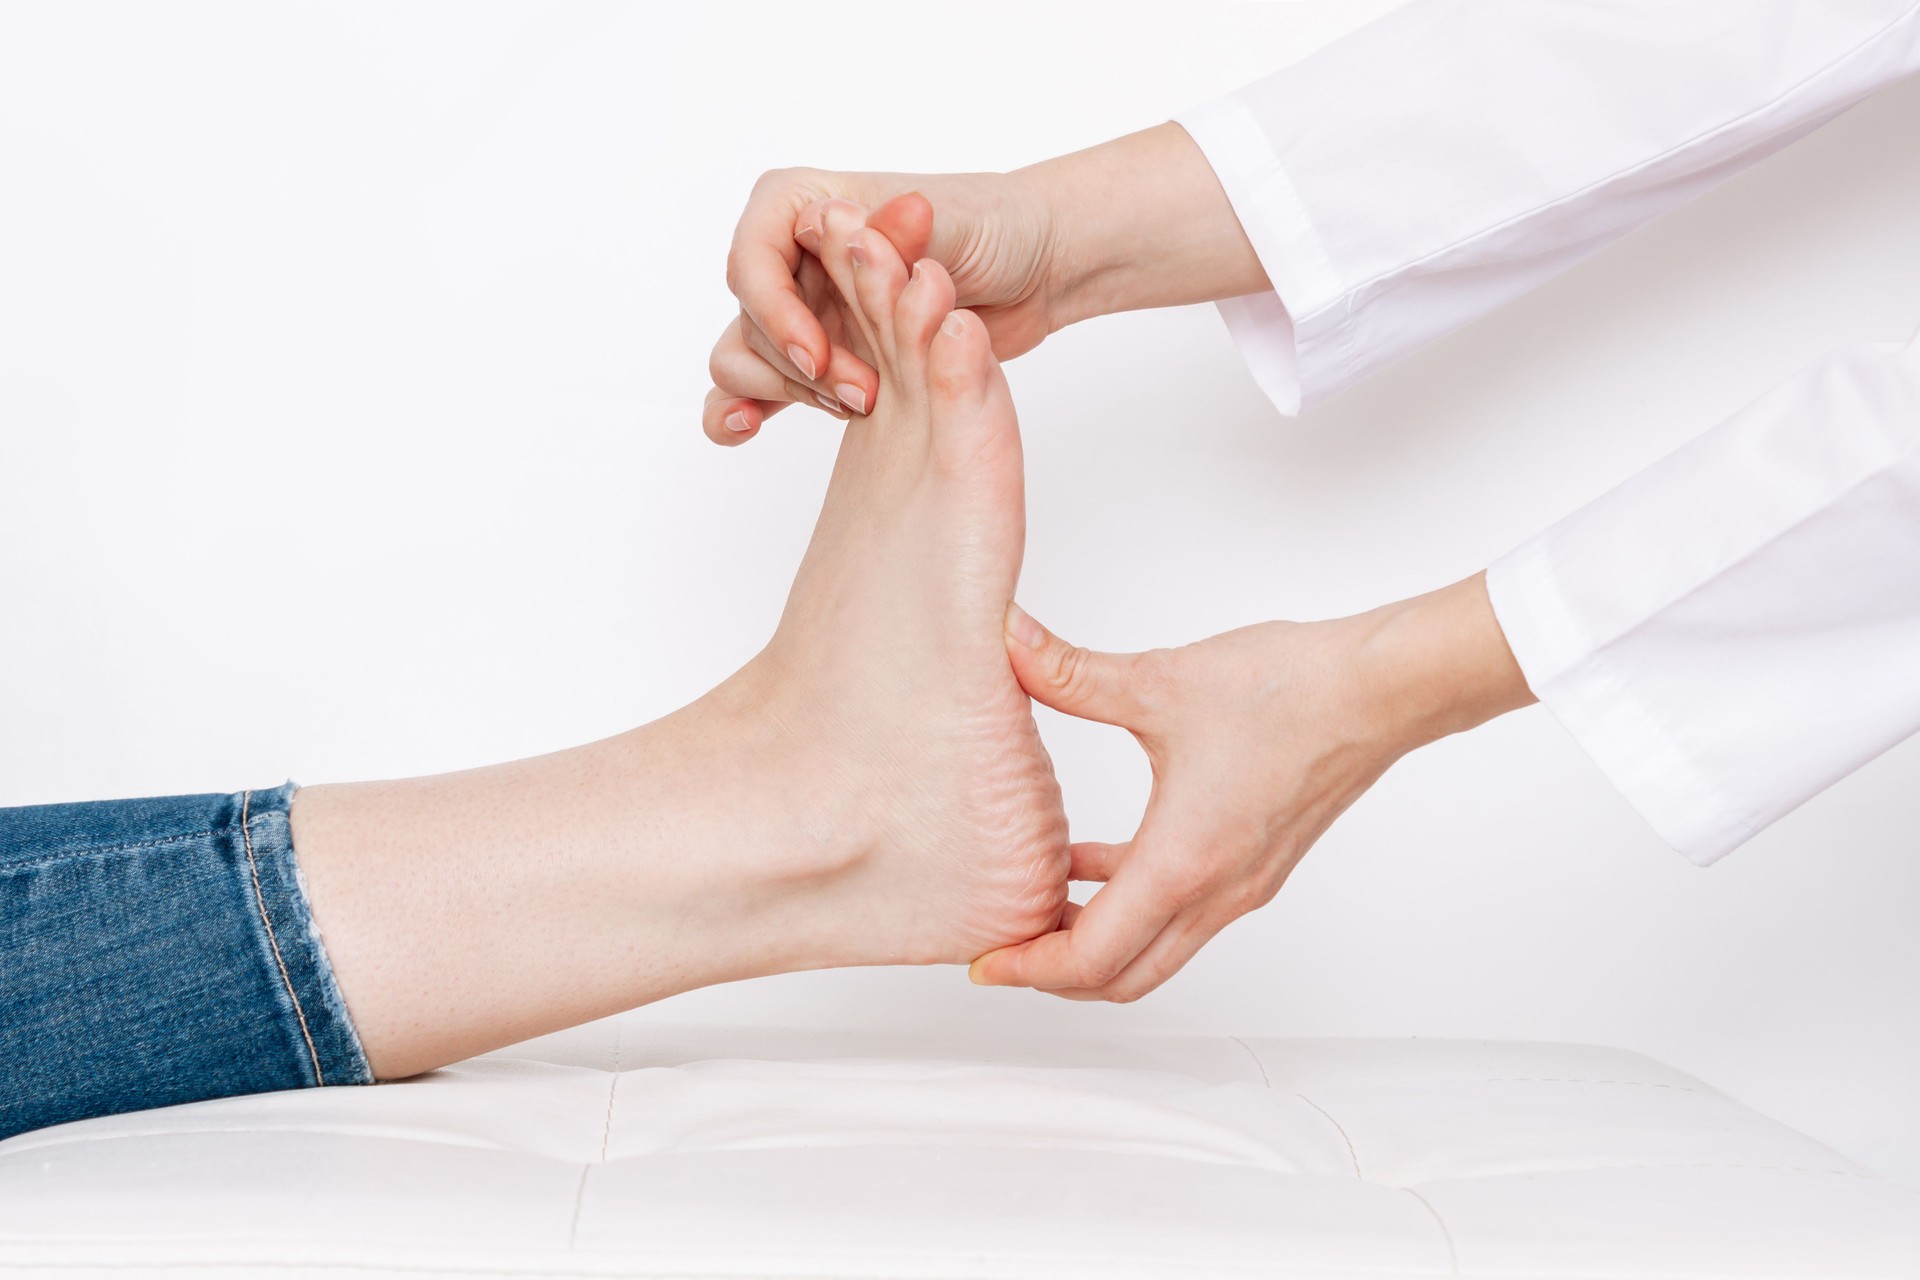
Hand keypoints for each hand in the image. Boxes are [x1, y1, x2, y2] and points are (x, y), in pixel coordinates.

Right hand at [703, 170, 1061, 443]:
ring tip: (854, 406)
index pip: (751, 262)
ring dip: (785, 392)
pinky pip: (756, 385)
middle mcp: (792, 254)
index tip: (815, 355)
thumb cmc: (993, 227)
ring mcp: (803, 306)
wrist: (1032, 270)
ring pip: (745, 357)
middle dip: (797, 365)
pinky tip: (747, 430)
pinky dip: (742, 409)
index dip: (775, 315)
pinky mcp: (818, 354)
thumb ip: (891, 232)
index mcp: (805, 204)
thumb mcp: (951, 223)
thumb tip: (837, 221)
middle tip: (863, 393)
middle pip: (748, 320)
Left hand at [971, 574, 1534, 1001]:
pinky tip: (1094, 859)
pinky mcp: (1257, 865)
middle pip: (1123, 978)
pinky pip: (1180, 912)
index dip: (1028, 969)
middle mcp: (1216, 893)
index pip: (1090, 958)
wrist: (1382, 688)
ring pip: (1155, 951)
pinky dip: (1131, 906)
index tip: (984, 961)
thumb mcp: (1159, 681)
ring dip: (1095, 943)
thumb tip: (1006, 641)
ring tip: (1038, 907)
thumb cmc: (1289, 691)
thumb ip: (1070, 672)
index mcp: (1183, 864)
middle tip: (1003, 949)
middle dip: (1054, 974)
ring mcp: (1242, 886)